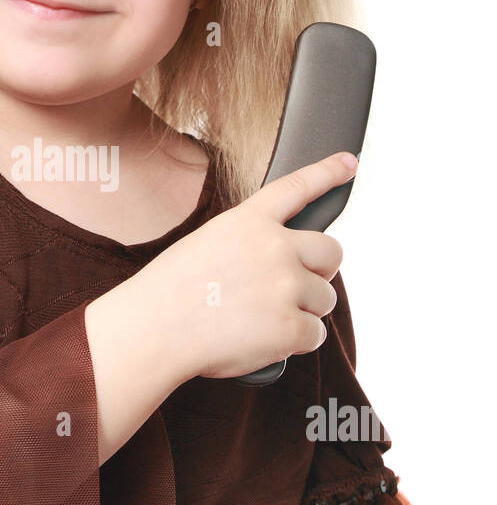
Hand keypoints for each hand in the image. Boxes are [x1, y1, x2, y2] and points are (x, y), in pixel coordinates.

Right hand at [141, 152, 356, 382]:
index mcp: (250, 222)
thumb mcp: (206, 244)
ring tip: (259, 321)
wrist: (153, 330)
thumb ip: (249, 244)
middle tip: (292, 289)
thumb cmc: (170, 293)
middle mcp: (275, 247)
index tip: (350, 162)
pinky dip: (294, 343)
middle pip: (331, 252)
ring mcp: (286, 286)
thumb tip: (283, 264)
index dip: (328, 172)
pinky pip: (315, 334)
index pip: (298, 188)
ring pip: (324, 299)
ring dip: (302, 312)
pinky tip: (261, 341)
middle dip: (320, 272)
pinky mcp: (290, 327)